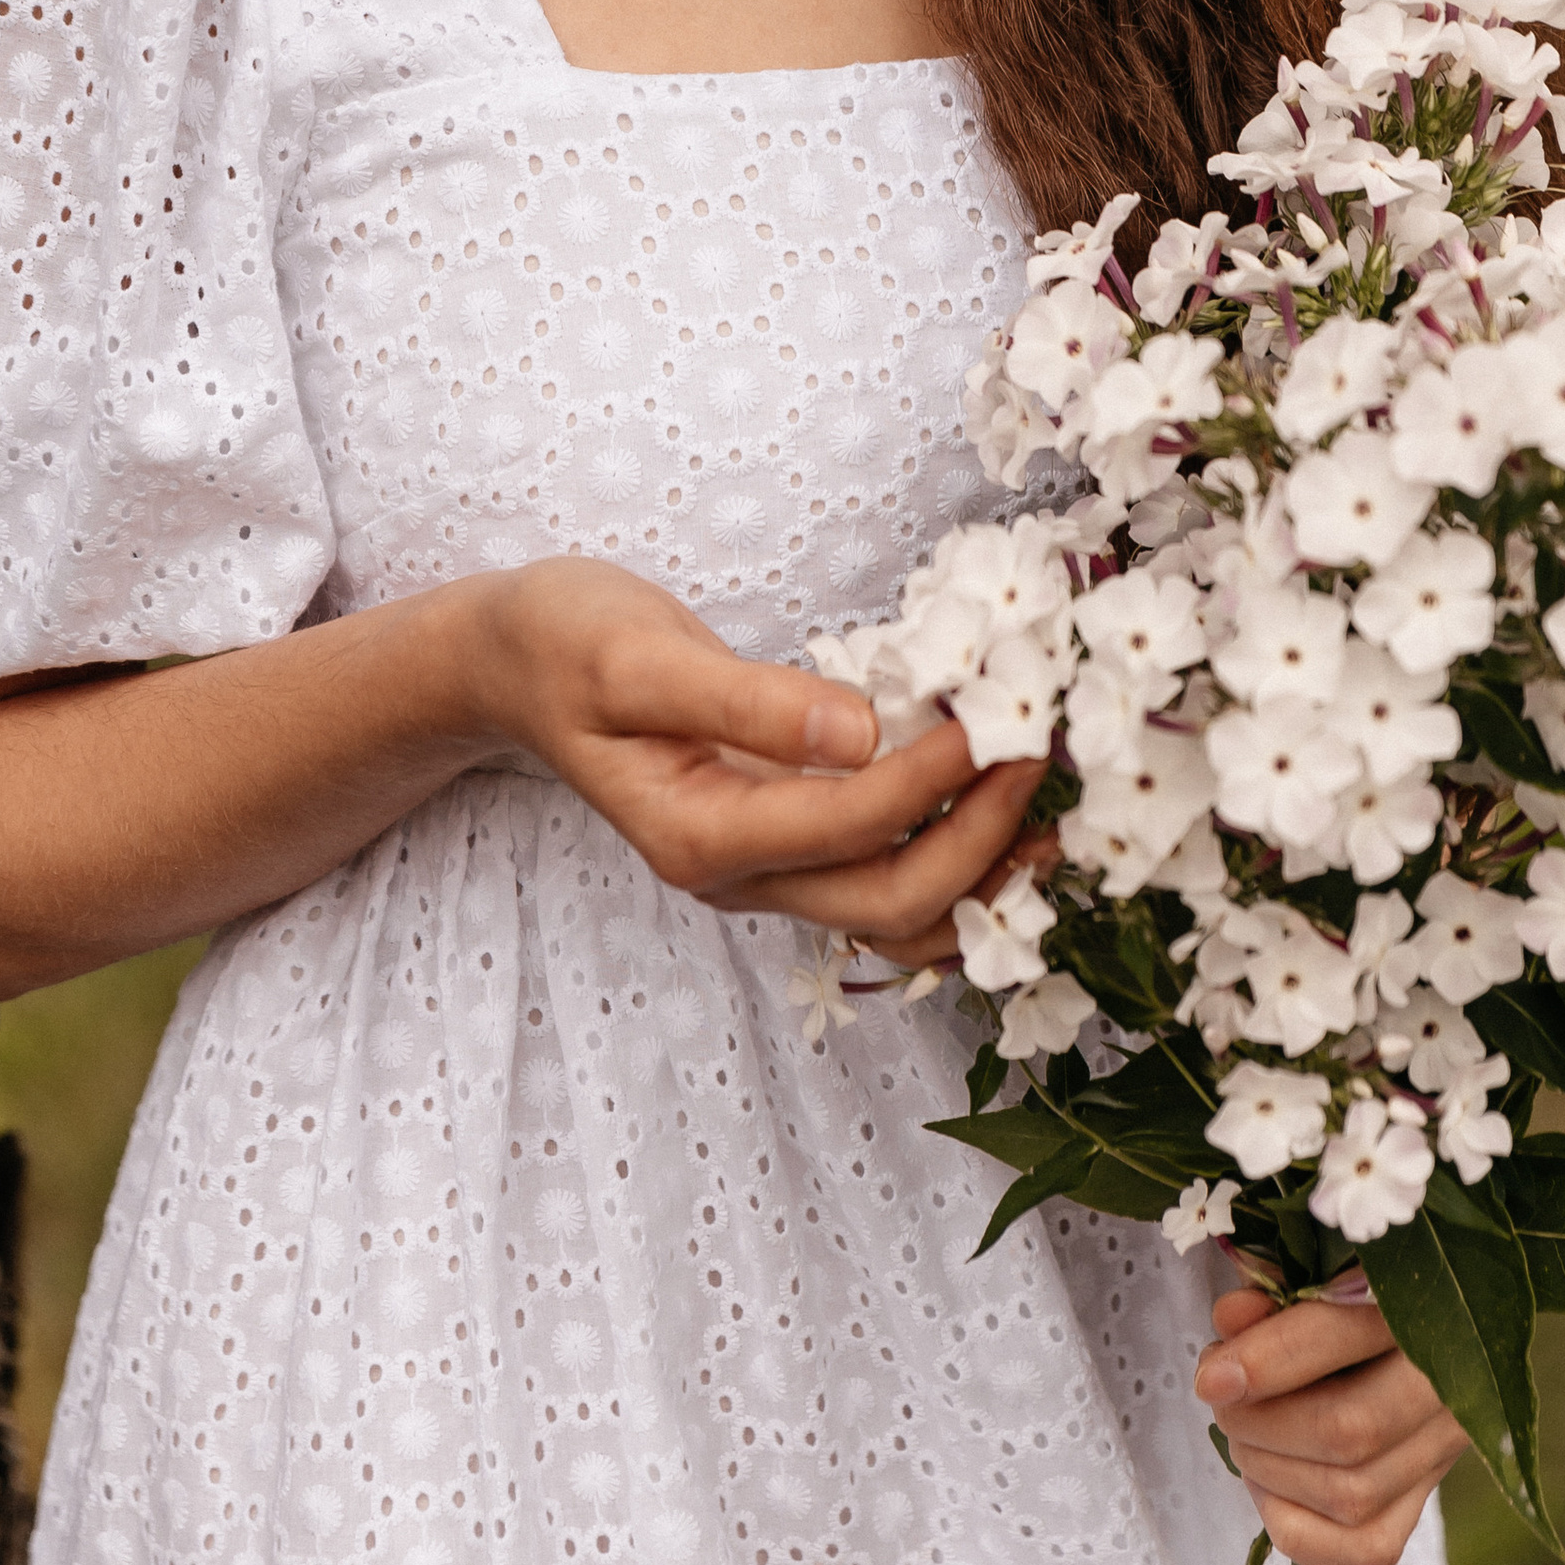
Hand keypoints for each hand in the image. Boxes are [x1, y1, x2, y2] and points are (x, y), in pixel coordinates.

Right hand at [466, 557, 1043, 941]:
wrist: (512, 667)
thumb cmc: (565, 643)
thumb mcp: (635, 654)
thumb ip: (745, 698)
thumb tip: (862, 728)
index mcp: (698, 834)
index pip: (849, 825)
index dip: (935, 776)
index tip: (999, 713)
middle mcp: (734, 875)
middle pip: (888, 903)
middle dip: (981, 840)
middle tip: (1043, 754)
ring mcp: (760, 873)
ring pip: (894, 922)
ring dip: (982, 881)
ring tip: (1051, 819)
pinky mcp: (781, 848)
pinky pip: (881, 890)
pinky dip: (953, 872)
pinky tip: (999, 824)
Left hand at [1193, 1279, 1468, 1564]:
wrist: (1402, 1326)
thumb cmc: (1339, 1289)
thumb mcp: (1306, 1273)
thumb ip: (1269, 1293)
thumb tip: (1231, 1320)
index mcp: (1417, 1303)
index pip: (1340, 1337)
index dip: (1265, 1363)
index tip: (1210, 1380)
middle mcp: (1448, 1385)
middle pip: (1349, 1433)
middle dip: (1260, 1427)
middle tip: (1222, 1403)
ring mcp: (1442, 1451)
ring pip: (1352, 1496)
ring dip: (1270, 1474)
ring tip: (1244, 1436)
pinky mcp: (1423, 1502)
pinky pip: (1368, 1548)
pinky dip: (1298, 1528)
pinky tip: (1273, 1484)